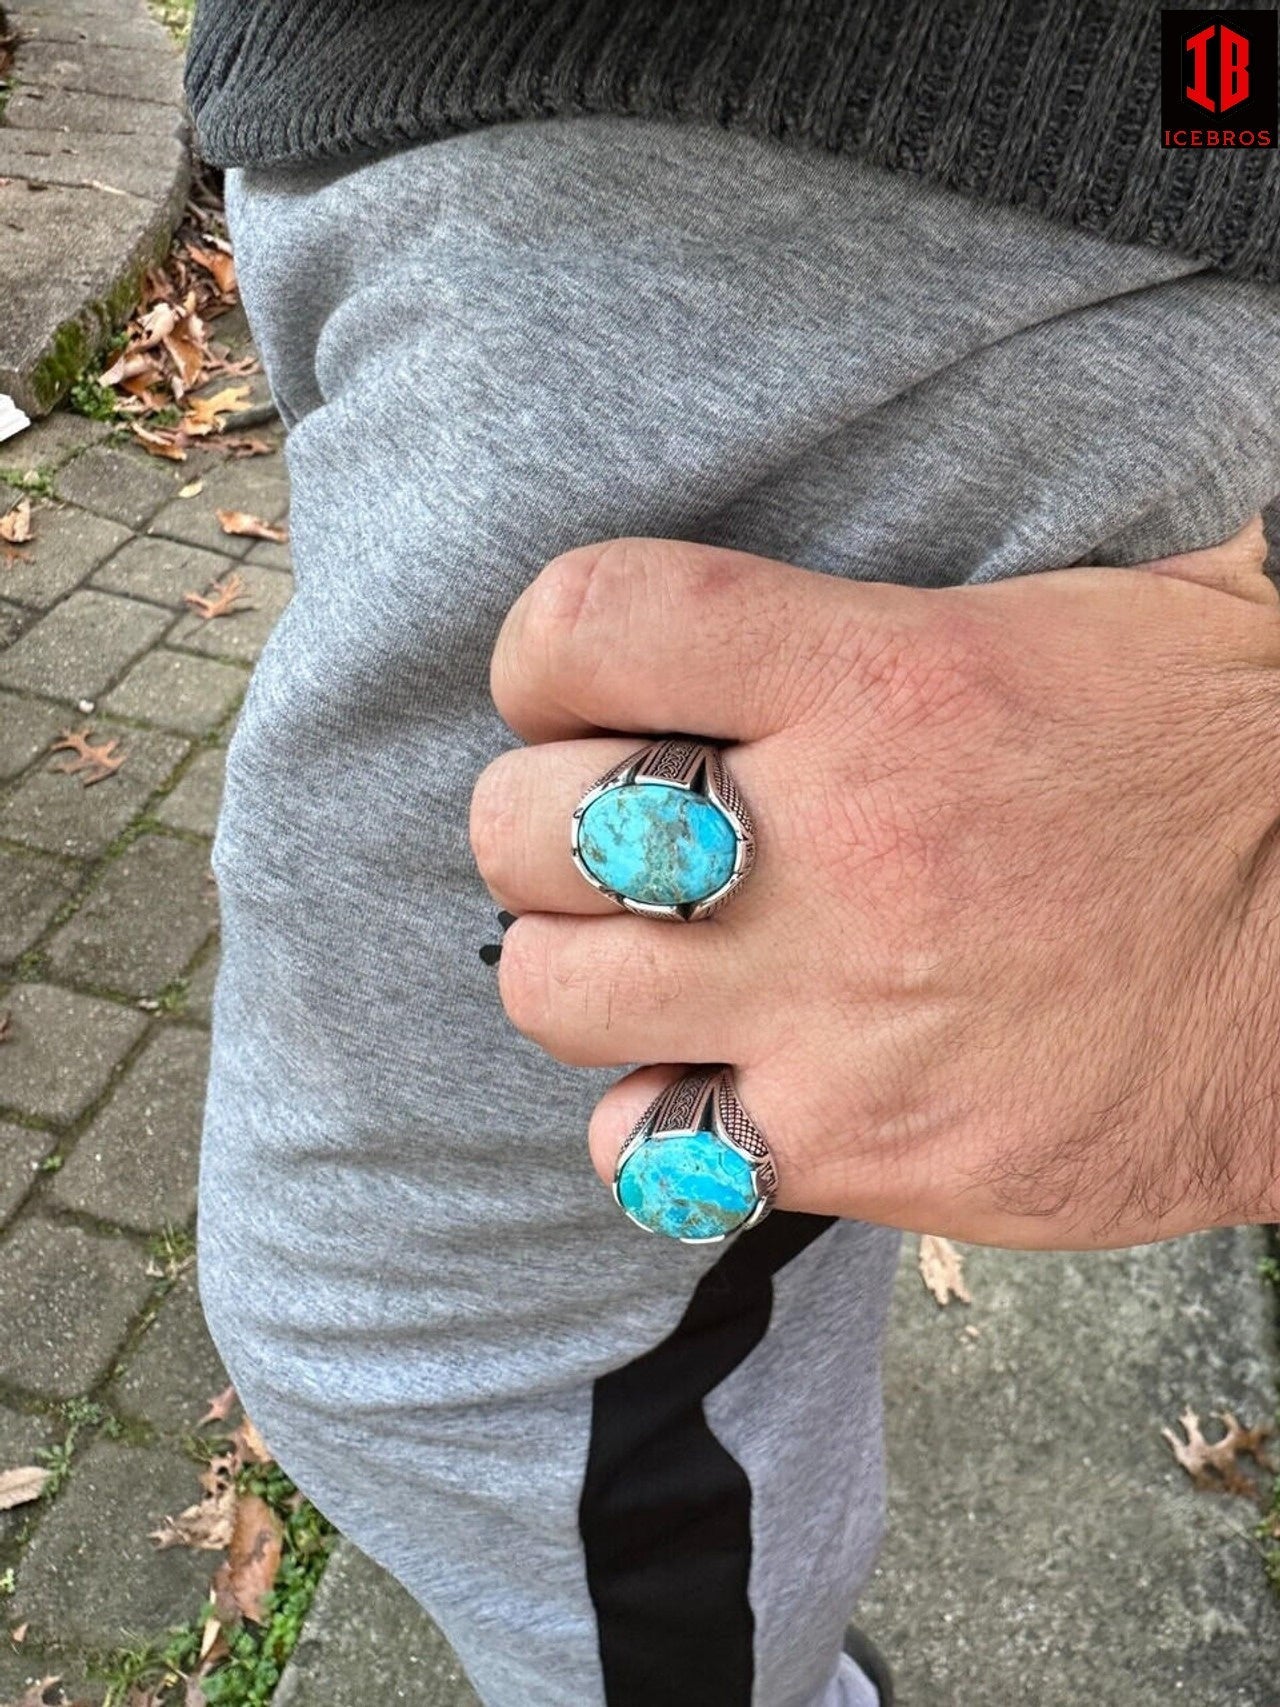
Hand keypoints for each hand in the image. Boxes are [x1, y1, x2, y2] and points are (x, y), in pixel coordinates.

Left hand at [471, 521, 1279, 1247]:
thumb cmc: (1219, 765)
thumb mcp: (1089, 610)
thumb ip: (907, 592)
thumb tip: (838, 524)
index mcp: (882, 672)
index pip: (588, 625)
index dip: (544, 657)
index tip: (578, 689)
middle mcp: (838, 841)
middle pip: (526, 830)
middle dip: (537, 833)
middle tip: (611, 843)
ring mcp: (841, 1010)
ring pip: (555, 993)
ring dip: (581, 974)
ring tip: (659, 963)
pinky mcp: (868, 1148)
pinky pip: (649, 1153)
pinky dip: (653, 1125)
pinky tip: (721, 1085)